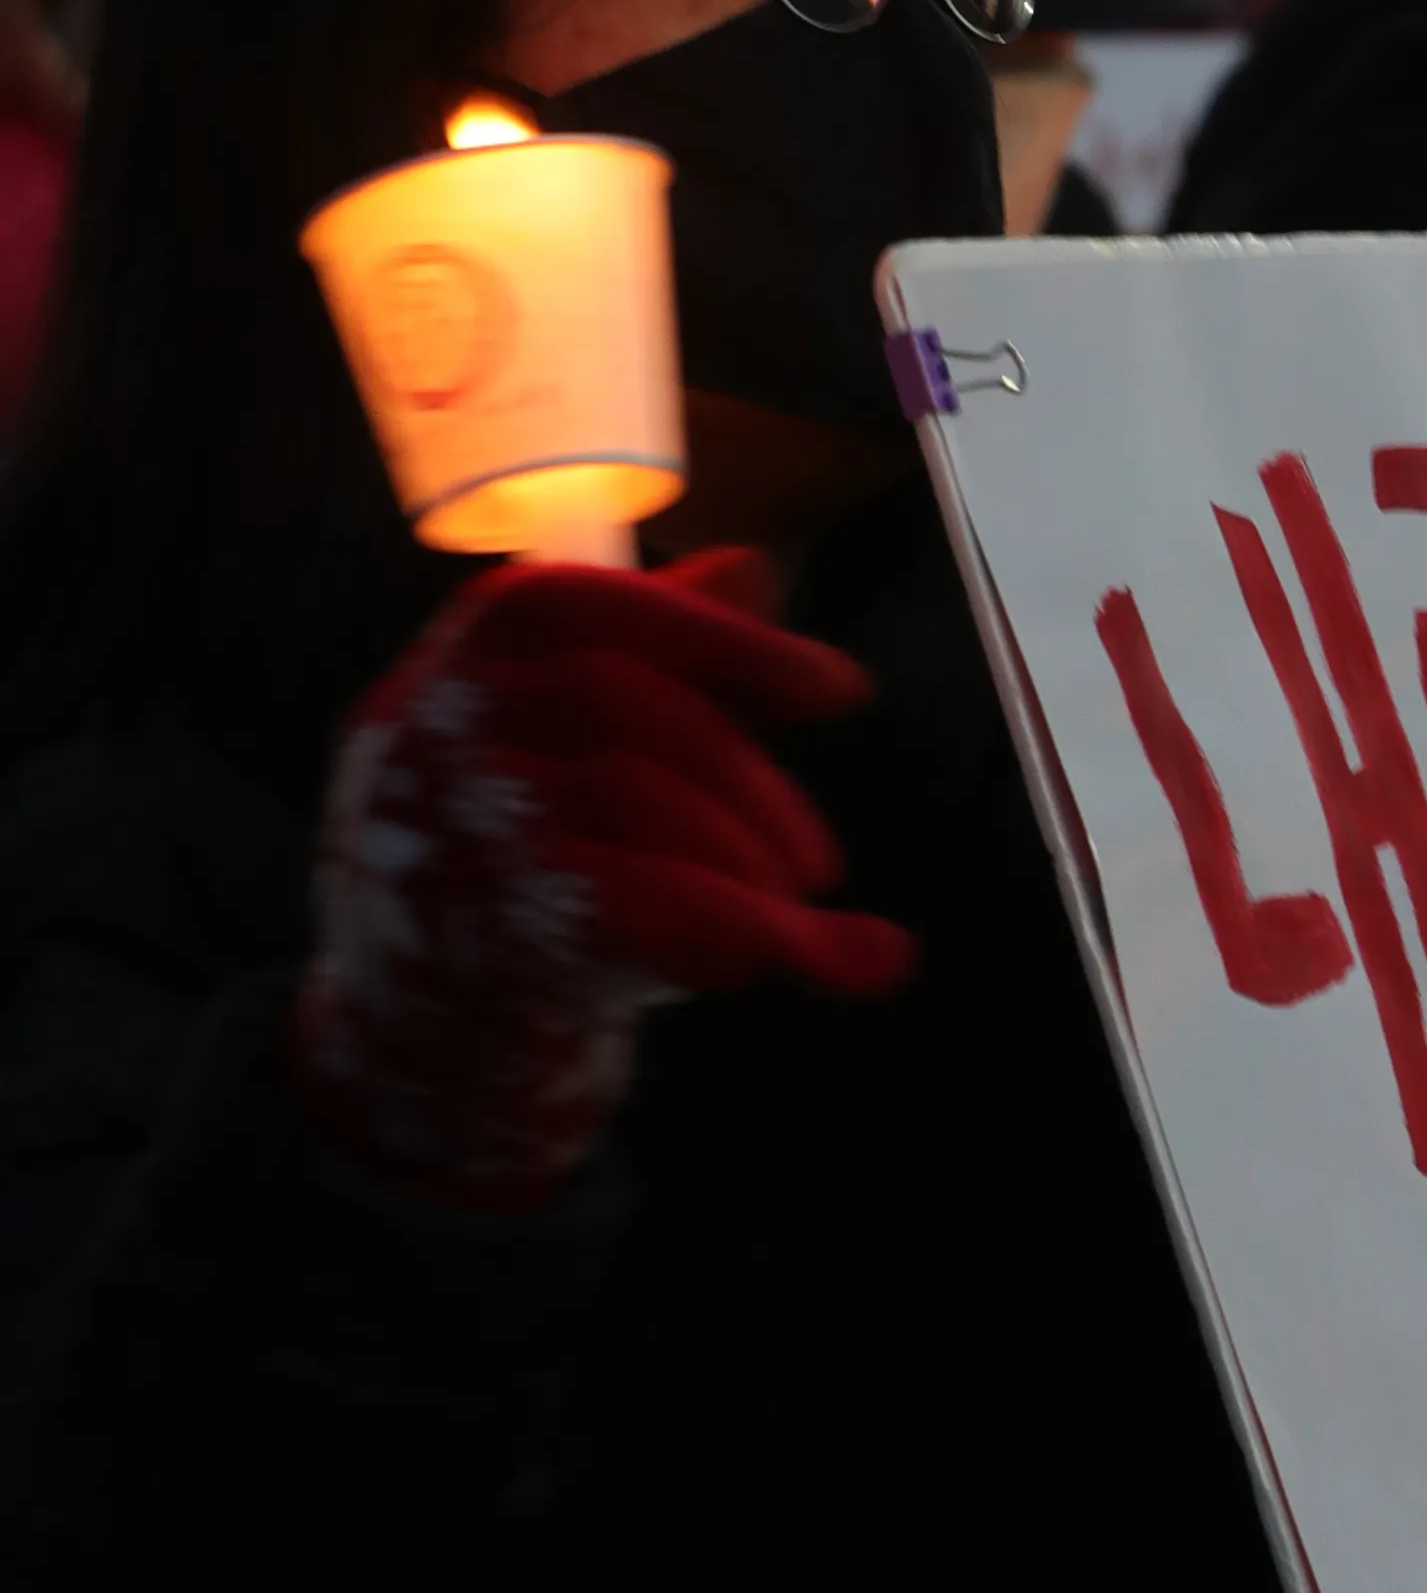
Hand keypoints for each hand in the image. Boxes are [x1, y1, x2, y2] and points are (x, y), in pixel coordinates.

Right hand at [292, 548, 912, 1212]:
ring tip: (795, 915)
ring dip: (746, 857)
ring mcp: (452, 827)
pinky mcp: (490, 926)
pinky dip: (752, 929)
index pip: (585, 601)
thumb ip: (661, 653)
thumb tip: (754, 564)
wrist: (420, 1027)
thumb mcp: (572, 743)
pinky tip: (834, 960)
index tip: (839, 689)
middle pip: (625, 702)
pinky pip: (645, 902)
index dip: (722, 635)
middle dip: (748, 776)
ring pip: (635, 796)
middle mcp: (435, 730)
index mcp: (460, 661)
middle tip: (819, 860)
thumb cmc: (519, 858)